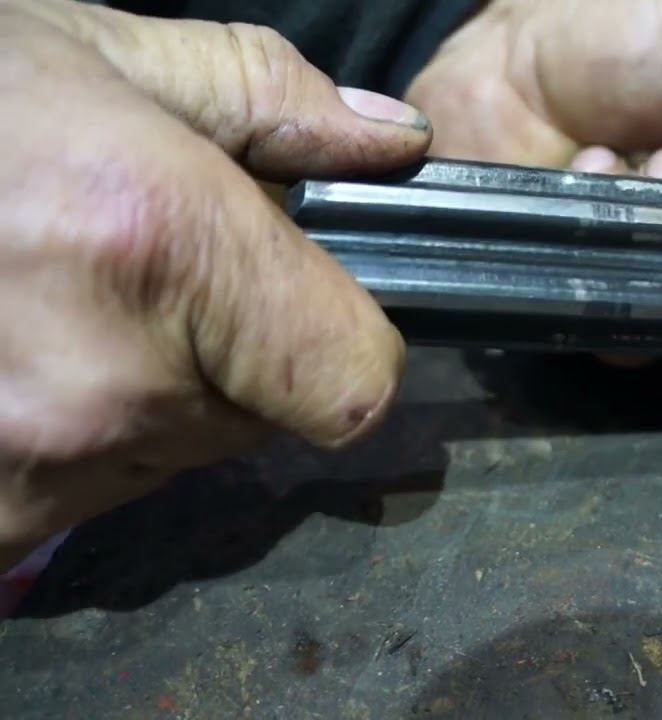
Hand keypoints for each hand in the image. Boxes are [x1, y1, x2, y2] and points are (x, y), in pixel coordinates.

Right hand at [0, 0, 432, 569]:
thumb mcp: (95, 53)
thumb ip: (270, 102)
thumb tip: (391, 143)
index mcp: (160, 248)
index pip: (354, 383)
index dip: (346, 339)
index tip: (308, 298)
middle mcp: (104, 382)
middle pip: (263, 414)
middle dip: (231, 347)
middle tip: (138, 270)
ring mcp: (27, 469)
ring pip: (169, 454)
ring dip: (143, 390)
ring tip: (46, 298)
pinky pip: (79, 495)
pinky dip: (64, 437)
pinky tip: (2, 352)